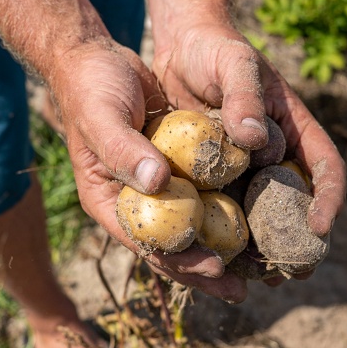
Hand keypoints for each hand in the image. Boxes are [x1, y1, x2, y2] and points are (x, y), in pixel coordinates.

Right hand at [48, 37, 249, 302]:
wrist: (96, 59)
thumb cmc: (91, 88)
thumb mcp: (102, 117)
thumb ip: (124, 151)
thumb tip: (158, 182)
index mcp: (108, 200)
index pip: (146, 242)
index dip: (180, 260)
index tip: (216, 267)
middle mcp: (132, 200)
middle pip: (171, 246)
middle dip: (205, 269)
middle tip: (242, 289)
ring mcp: (155, 186)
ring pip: (190, 225)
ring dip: (219, 245)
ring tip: (255, 267)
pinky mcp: (175, 166)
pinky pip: (201, 192)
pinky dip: (223, 205)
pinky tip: (254, 217)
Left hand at [153, 23, 346, 279]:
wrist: (180, 48)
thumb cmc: (215, 49)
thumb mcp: (234, 64)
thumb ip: (244, 96)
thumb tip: (255, 139)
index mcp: (295, 129)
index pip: (325, 167)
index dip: (328, 198)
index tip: (321, 227)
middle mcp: (275, 154)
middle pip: (295, 203)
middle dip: (297, 240)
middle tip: (293, 273)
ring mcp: (244, 168)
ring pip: (260, 214)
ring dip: (261, 248)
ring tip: (257, 279)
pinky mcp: (214, 176)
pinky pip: (224, 209)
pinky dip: (224, 235)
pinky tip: (216, 259)